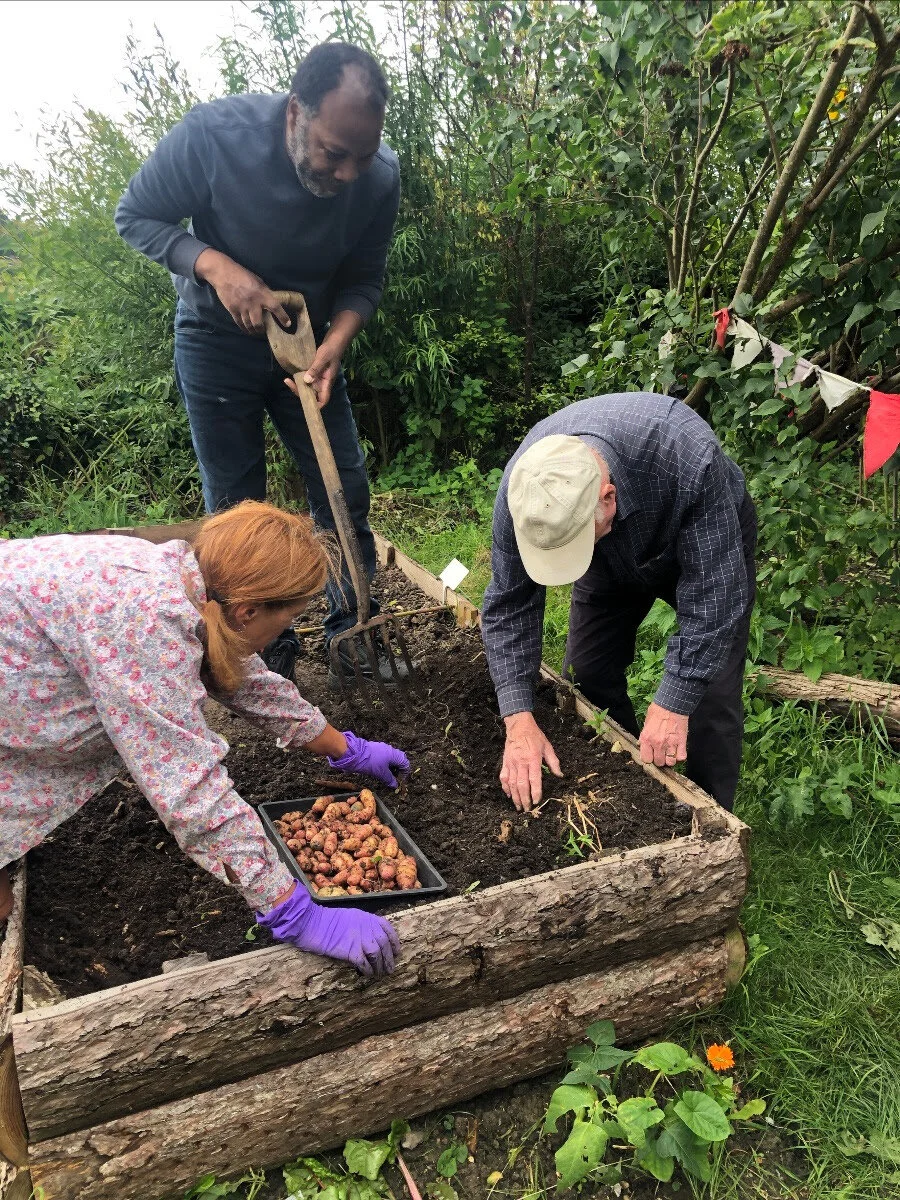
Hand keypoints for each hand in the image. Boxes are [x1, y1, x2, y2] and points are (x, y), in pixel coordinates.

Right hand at [195, 248, 288, 335]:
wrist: (223, 273)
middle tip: (264, 330)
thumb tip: (271, 302)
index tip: (287, 324)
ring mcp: (242, 307)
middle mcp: (253, 303)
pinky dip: (244, 328)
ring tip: (255, 331)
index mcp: (262, 294)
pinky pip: (240, 323)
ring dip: (253, 330)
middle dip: (262, 329)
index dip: (282, 317)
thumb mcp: (258, 281)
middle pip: (259, 324)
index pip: (275, 307)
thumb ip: (265, 293)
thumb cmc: (243, 275)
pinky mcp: (232, 310)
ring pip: (249, 325)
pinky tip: (247, 329)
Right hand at [258, 882, 398, 977]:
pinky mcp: (349, 950)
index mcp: (366, 917)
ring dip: (380, 966)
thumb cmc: (326, 920)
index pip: (387, 928)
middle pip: (383, 944)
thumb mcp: (349, 916)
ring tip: (380, 974)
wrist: (311, 923)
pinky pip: (363, 962)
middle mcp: (365, 926)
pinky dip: (367, 970)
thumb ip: (362, 925)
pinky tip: (366, 974)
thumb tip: (371, 939)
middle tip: (390, 968)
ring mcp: (358, 938)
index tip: (397, 951)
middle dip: (389, 957)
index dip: (394, 941)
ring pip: (376, 954)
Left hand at [283, 341, 340, 408]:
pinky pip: (306, 380)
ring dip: (298, 386)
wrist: (335, 341)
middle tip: (289, 383)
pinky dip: (300, 379)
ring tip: (287, 380)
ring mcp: (318, 378)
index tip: (304, 402)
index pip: (323, 400)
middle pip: (312, 395)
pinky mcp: (315, 373)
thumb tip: (306, 381)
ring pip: (308, 388)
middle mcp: (322, 383)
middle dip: (300, 392)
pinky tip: (293, 375)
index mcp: (327, 383)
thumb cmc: (331, 350)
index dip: (315, 406)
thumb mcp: (322, 358)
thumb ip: (315, 369)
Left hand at [327, 730, 409, 787]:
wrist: (354, 753)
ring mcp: (382, 748)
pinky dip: (384, 765)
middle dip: (398, 770)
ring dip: (390, 768)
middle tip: (393, 779)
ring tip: (386, 776)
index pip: (405, 763)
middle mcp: (390, 750)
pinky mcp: (375, 749)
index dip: (404, 773)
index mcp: (394, 754)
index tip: (400, 781)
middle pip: (398, 760)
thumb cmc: (370, 763)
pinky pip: (383, 757)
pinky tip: (379, 770)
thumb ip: (389, 779)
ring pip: (390, 759)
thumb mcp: (381, 773)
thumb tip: (395, 785)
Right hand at [500, 711, 561, 811]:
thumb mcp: (548, 746)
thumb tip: (560, 775)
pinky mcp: (505, 762)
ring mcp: (512, 763)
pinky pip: (504, 777)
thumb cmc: (535, 736)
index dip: (536, 792)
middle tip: (528, 809)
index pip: (534, 779)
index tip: (537, 801)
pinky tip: (509, 795)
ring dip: (515, 796)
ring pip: (512, 783)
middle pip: (522, 785)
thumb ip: (554, 762)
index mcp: (533, 759)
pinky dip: (505, 787)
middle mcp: (521, 762)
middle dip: (525, 799)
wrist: (518, 726)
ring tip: (519, 806)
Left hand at [639, 702, 688, 768]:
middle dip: (660, 759)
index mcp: (646, 738)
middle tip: (661, 754)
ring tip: (670, 753)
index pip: (646, 759)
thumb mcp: (646, 723)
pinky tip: (677, 751)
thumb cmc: (658, 711)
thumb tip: (643, 746)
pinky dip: (680, 756)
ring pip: (670, 763)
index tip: (651, 755)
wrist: (672, 704)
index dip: (649, 758)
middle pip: (659, 762)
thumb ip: (645, 737)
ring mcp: (670, 744)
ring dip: (670, 759)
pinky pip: (681, 757)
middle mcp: (657, 744)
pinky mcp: (681, 742)